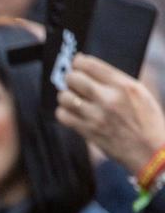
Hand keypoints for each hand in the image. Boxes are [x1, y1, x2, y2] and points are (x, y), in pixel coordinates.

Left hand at [58, 54, 164, 175]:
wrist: (150, 150)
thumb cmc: (147, 120)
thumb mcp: (140, 92)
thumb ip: (117, 81)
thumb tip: (92, 72)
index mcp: (124, 85)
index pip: (91, 65)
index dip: (79, 62)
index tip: (77, 63)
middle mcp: (108, 98)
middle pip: (73, 79)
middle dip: (70, 78)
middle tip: (73, 82)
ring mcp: (96, 115)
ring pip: (64, 97)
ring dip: (65, 96)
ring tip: (72, 98)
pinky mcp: (88, 131)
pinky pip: (63, 116)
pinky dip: (63, 112)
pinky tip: (71, 112)